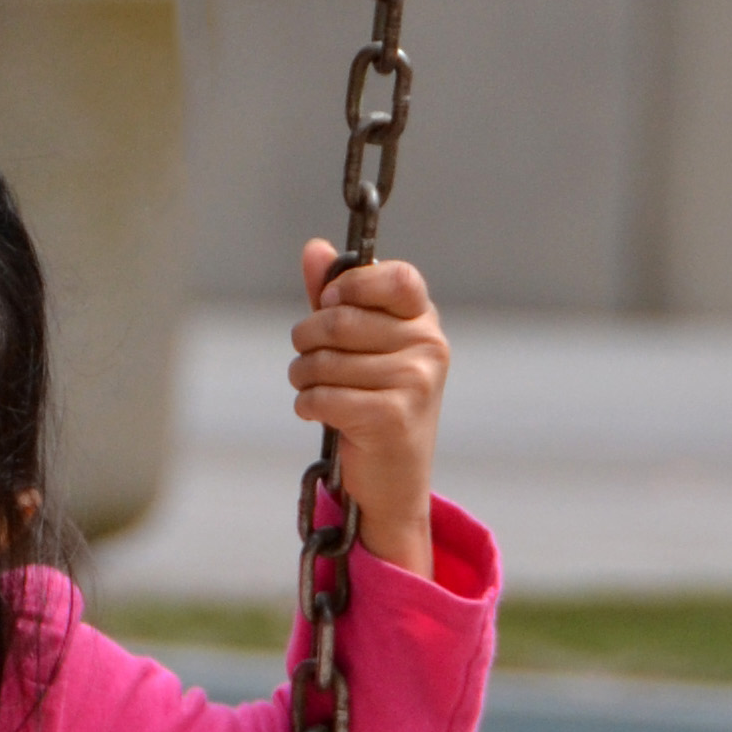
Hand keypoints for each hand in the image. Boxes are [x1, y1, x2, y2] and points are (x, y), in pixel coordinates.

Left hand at [289, 240, 449, 578]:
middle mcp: (428, 346)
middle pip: (341, 319)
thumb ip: (336, 297)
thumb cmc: (371, 406)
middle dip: (307, 339)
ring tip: (311, 389)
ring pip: (326, 361)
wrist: (392, 482)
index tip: (328, 303)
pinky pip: (325, 396)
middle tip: (305, 358)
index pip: (394, 277)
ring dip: (302, 377)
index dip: (350, 285)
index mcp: (423, 320)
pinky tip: (317, 412)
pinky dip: (308, 404)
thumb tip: (314, 248)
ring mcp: (415, 382)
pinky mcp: (392, 417)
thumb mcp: (357, 347)